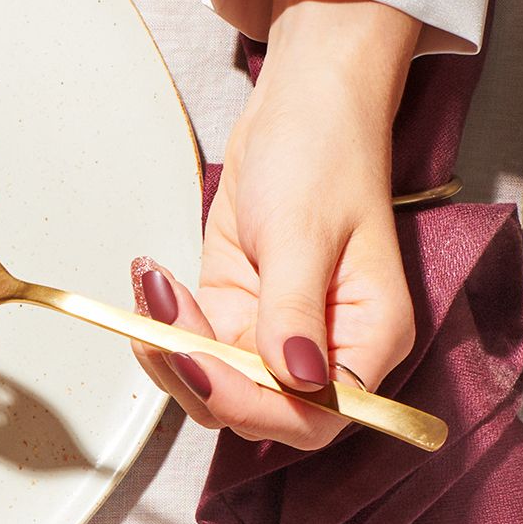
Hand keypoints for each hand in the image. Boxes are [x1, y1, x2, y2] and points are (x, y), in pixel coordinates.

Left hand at [132, 0, 419, 449]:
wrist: (300, 107)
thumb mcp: (306, 232)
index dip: (258, 408)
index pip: (316, 416)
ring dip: (174, 357)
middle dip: (201, 380)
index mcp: (369, 339)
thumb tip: (299, 378)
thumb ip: (296, 311)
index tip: (206, 372)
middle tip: (161, 330)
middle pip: (258, 412)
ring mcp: (276, 339)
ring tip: (153, 295)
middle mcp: (325, 351)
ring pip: (216, 390)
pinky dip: (165, 332)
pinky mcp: (237, 319)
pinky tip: (153, 287)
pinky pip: (195, 352)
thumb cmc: (324, 153)